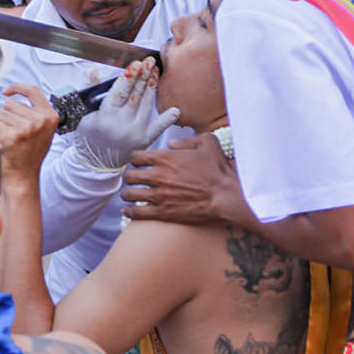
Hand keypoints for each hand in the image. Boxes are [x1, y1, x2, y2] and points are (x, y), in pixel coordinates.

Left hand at [0, 84, 58, 185]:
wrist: (22, 178)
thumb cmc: (29, 154)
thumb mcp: (41, 130)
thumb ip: (34, 112)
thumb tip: (11, 95)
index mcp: (50, 117)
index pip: (32, 91)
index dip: (17, 88)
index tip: (6, 91)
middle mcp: (40, 121)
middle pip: (9, 103)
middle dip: (6, 116)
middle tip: (14, 135)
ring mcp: (26, 128)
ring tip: (8, 140)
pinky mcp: (11, 136)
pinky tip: (0, 143)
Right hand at [72, 58, 177, 171]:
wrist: (94, 162)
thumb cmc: (87, 134)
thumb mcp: (82, 112)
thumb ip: (89, 89)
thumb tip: (94, 70)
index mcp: (104, 118)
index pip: (119, 93)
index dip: (129, 77)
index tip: (137, 63)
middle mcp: (121, 126)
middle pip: (135, 96)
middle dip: (143, 76)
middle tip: (150, 61)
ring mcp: (134, 134)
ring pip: (145, 106)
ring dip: (151, 88)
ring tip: (155, 72)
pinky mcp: (143, 142)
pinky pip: (157, 129)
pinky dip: (166, 120)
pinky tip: (175, 110)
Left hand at [121, 133, 235, 223]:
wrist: (226, 196)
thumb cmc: (218, 170)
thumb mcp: (208, 143)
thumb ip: (187, 140)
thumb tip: (172, 144)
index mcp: (164, 157)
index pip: (135, 157)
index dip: (135, 160)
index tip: (138, 164)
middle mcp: (157, 175)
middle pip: (129, 175)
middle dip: (130, 177)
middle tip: (133, 180)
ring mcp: (158, 195)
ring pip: (129, 194)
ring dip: (128, 194)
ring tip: (130, 195)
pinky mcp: (162, 212)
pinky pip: (137, 212)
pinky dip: (129, 211)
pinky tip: (127, 210)